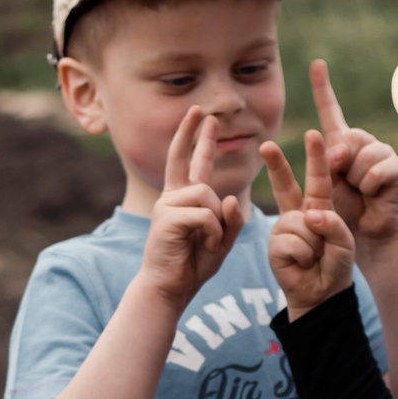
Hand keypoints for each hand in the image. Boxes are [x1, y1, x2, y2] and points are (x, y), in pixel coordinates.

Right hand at [145, 106, 248, 306]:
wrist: (168, 289)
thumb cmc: (192, 266)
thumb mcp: (222, 240)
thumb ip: (231, 220)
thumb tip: (231, 197)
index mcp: (184, 200)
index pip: (190, 162)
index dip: (195, 138)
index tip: (200, 116)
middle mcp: (172, 197)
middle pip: (182, 158)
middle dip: (193, 133)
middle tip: (199, 109)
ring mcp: (167, 206)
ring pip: (207, 193)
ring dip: (217, 219)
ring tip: (209, 241)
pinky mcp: (166, 219)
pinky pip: (204, 213)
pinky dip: (212, 231)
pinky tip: (205, 245)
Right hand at [262, 130, 357, 318]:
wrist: (322, 293)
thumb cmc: (335, 265)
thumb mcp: (344, 242)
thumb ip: (333, 225)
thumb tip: (309, 215)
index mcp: (317, 206)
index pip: (317, 178)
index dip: (316, 157)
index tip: (313, 134)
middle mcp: (297, 213)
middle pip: (285, 184)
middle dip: (276, 164)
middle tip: (266, 145)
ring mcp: (283, 228)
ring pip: (300, 223)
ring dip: (314, 244)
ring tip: (313, 256)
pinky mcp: (274, 244)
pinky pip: (292, 242)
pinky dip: (303, 255)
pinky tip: (301, 263)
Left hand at [306, 58, 397, 246]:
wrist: (363, 234)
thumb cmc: (340, 211)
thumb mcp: (325, 185)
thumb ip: (327, 162)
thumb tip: (340, 148)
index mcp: (340, 144)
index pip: (331, 112)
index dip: (323, 88)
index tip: (316, 63)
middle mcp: (362, 144)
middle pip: (349, 136)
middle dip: (341, 161)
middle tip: (344, 181)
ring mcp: (381, 153)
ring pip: (363, 154)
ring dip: (355, 178)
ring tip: (359, 191)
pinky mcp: (396, 168)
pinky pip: (377, 169)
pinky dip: (370, 185)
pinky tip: (373, 194)